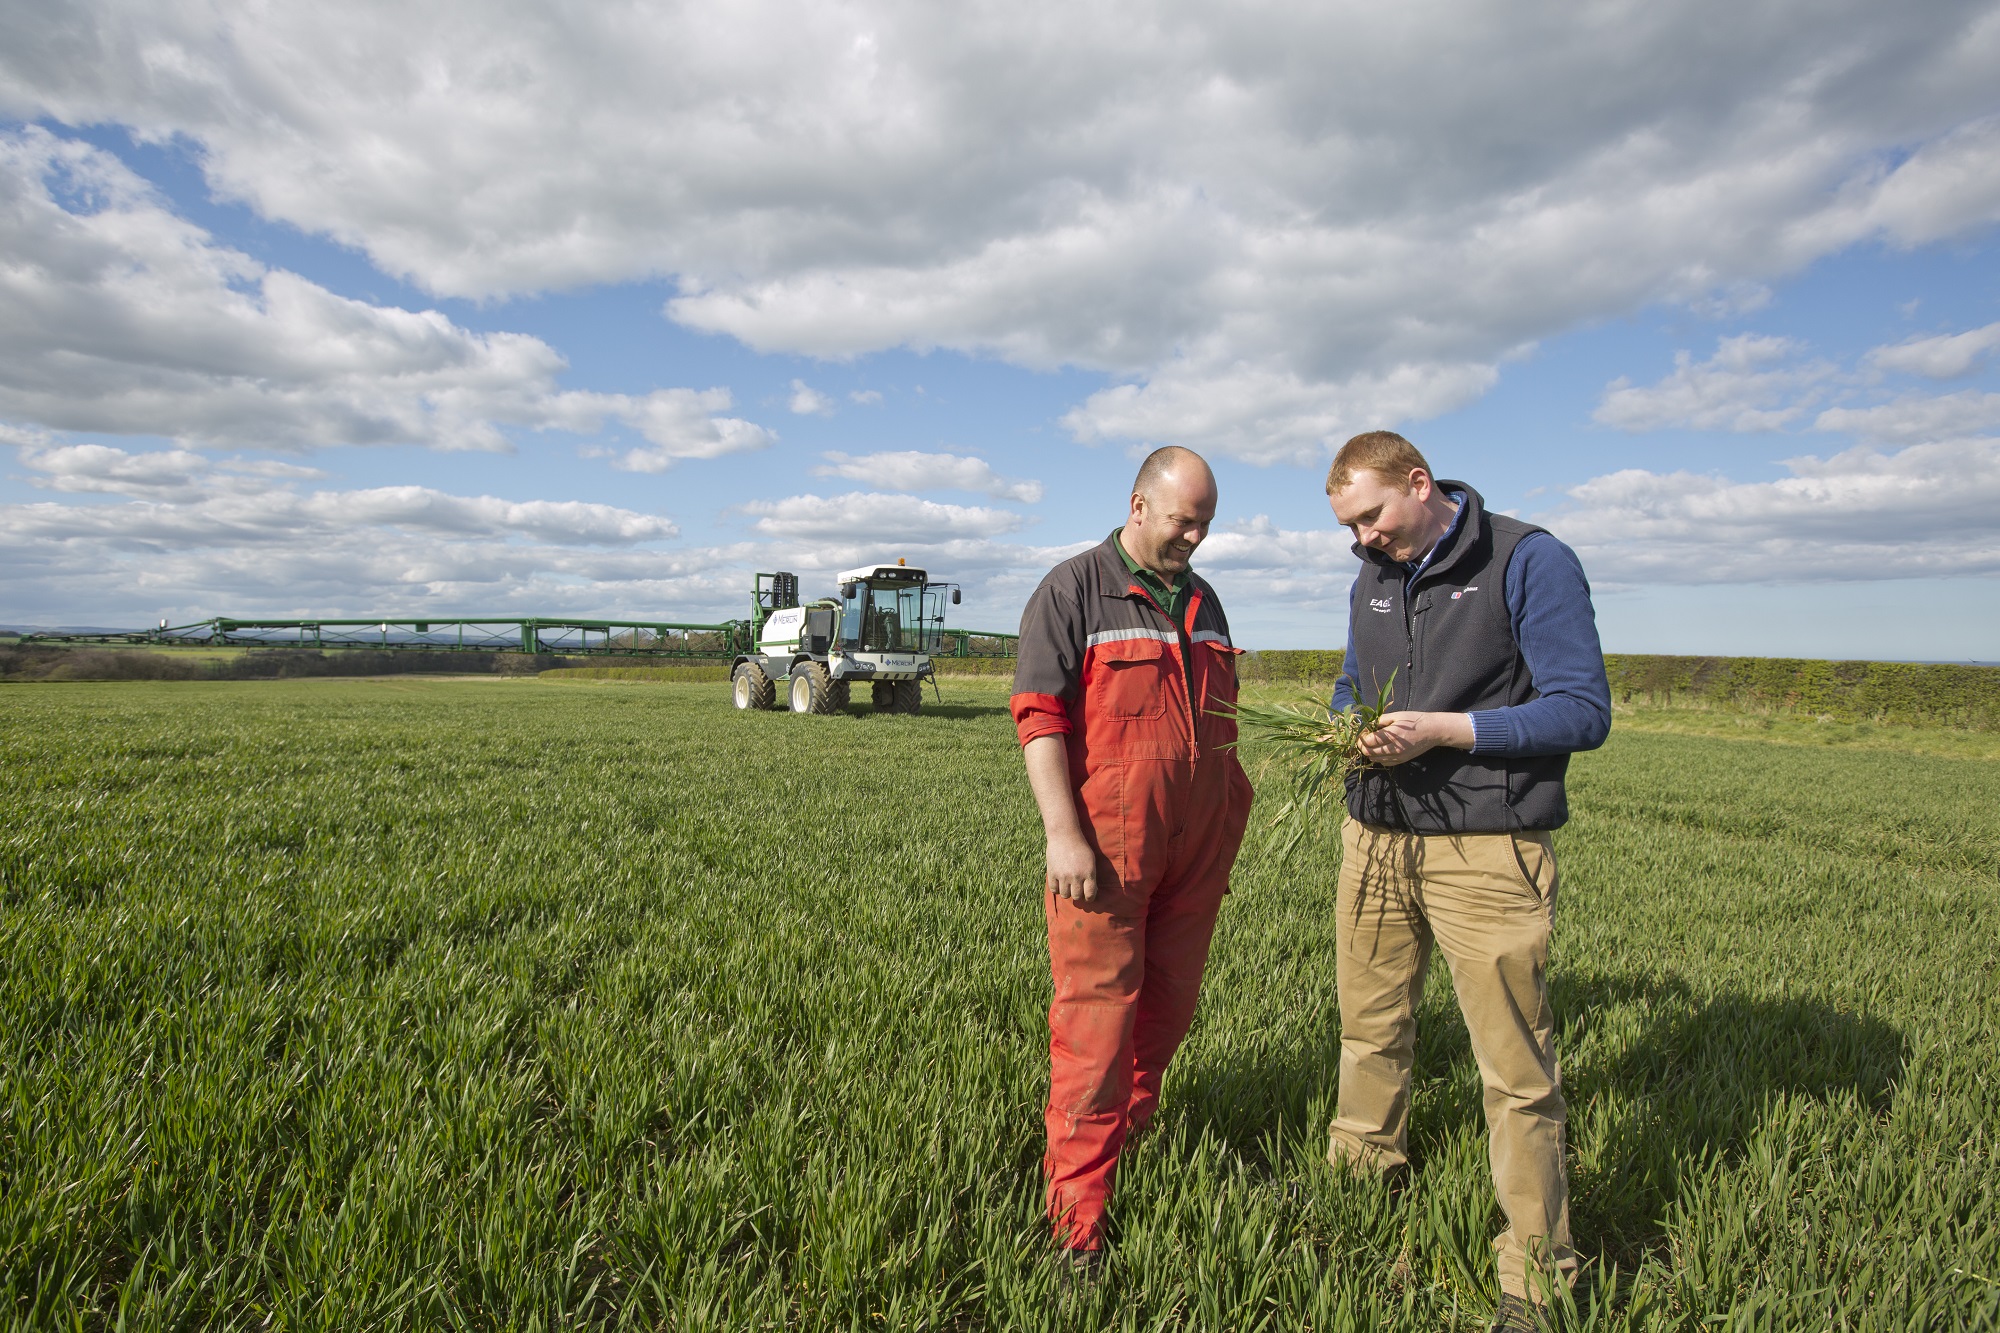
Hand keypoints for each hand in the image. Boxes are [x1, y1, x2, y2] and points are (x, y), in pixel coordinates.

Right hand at [1045, 829, 1098, 901]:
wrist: (1064, 835)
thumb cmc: (1080, 846)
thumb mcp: (1091, 860)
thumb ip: (1091, 875)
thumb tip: (1091, 890)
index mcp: (1088, 873)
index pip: (1090, 894)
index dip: (1089, 898)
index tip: (1088, 897)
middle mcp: (1076, 876)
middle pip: (1076, 896)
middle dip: (1078, 895)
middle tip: (1077, 890)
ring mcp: (1063, 876)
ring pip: (1065, 895)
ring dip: (1067, 892)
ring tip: (1067, 887)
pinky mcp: (1052, 873)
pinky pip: (1054, 890)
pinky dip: (1057, 889)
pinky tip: (1059, 884)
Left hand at [1357, 711, 1473, 765]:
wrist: (1433, 731)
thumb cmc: (1414, 720)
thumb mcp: (1396, 715)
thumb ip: (1380, 720)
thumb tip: (1366, 725)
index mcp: (1391, 734)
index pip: (1368, 741)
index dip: (1361, 737)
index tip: (1362, 731)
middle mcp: (1394, 748)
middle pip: (1368, 752)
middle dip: (1362, 745)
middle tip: (1364, 738)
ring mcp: (1398, 756)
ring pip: (1374, 759)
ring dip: (1369, 752)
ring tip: (1372, 743)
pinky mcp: (1401, 761)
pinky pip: (1384, 763)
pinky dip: (1378, 757)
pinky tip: (1380, 749)